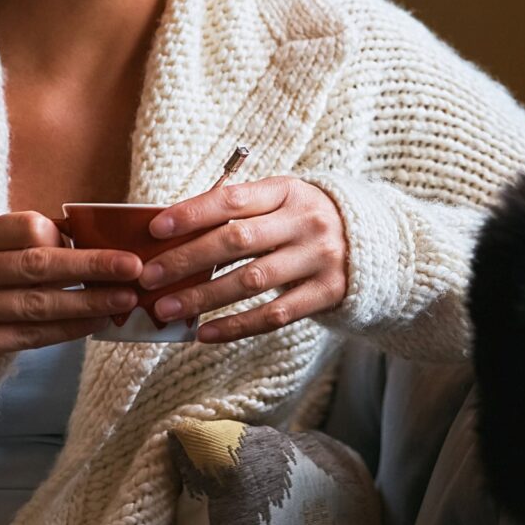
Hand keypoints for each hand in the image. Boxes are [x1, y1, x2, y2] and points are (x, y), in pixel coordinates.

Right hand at [0, 212, 146, 372]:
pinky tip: (95, 324)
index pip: (24, 228)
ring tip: (124, 300)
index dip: (67, 237)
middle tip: (134, 268)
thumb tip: (97, 242)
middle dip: (91, 266)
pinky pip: (27, 336)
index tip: (108, 245)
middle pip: (36, 265)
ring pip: (36, 304)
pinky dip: (67, 330)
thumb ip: (29, 247)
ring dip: (87, 302)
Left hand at [141, 177, 347, 342]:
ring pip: (251, 281)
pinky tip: (204, 334)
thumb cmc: (303, 221)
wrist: (375, 243)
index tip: (156, 229)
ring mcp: (319, 258)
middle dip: (187, 260)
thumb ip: (237, 212)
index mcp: (288, 190)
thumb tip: (172, 235)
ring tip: (167, 309)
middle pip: (237, 241)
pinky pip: (274, 315)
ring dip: (203, 297)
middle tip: (149, 277)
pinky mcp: (327, 293)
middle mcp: (306, 222)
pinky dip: (235, 326)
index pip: (233, 198)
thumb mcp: (280, 202)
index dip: (192, 213)